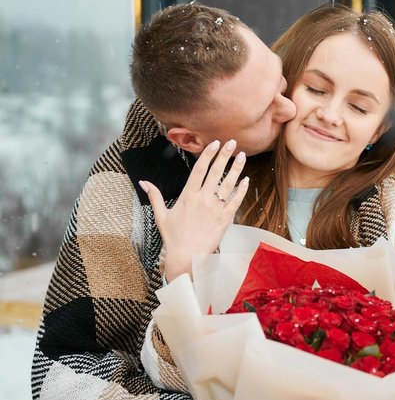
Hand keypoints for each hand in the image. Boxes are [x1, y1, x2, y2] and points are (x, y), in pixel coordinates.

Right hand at [139, 139, 248, 280]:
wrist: (187, 257)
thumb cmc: (174, 237)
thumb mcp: (161, 215)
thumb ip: (155, 196)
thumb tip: (143, 182)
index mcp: (187, 195)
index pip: (199, 169)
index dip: (207, 154)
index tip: (214, 143)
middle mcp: (202, 199)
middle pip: (216, 172)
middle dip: (224, 155)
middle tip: (232, 142)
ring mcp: (215, 208)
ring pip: (228, 184)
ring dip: (236, 168)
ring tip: (242, 156)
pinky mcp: (225, 219)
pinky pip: (236, 201)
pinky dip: (241, 190)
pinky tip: (246, 180)